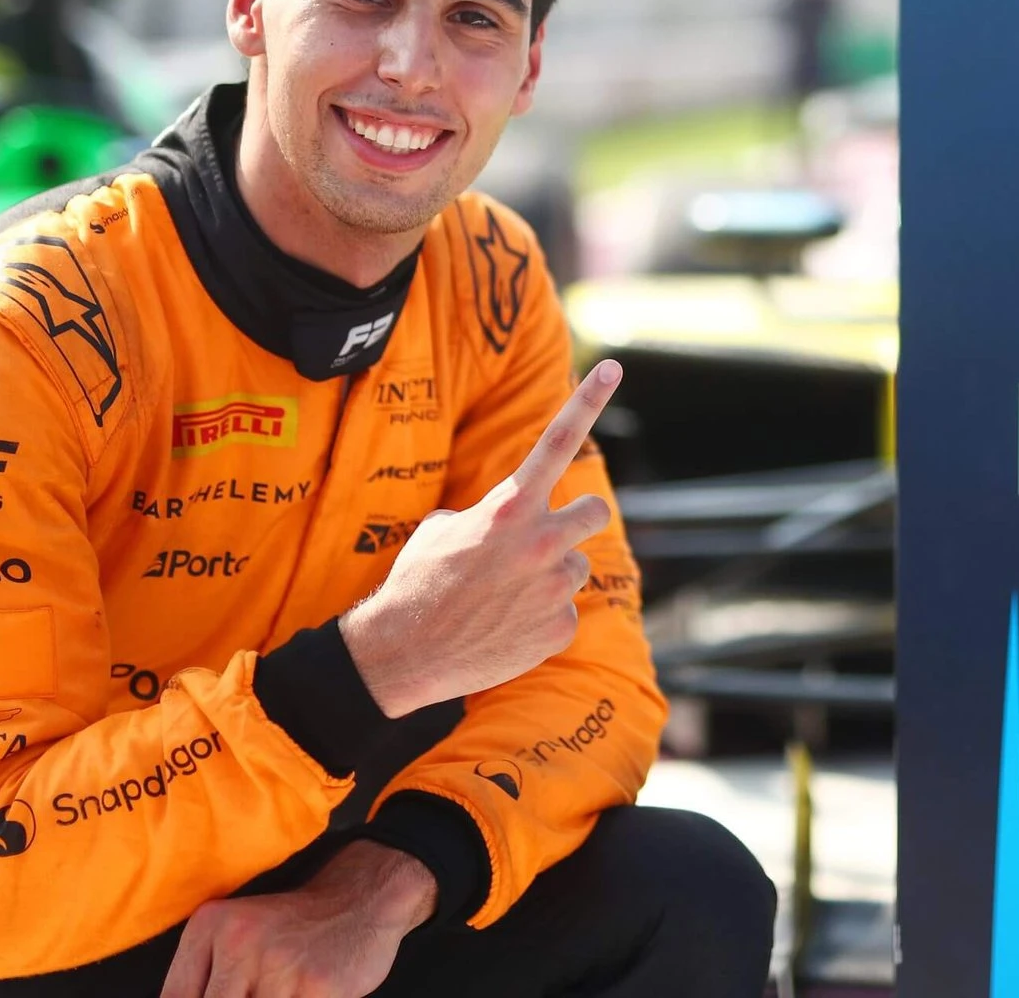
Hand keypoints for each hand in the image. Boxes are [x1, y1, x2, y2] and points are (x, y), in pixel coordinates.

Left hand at [159, 840, 435, 997]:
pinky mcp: (314, 987)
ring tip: (280, 991)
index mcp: (209, 926)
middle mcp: (237, 941)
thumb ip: (204, 977)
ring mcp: (277, 965)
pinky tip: (301, 994)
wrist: (361, 897)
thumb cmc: (292, 927)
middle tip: (258, 995)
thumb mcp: (236, 934)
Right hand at [341, 359, 621, 717]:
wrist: (404, 653)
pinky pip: (562, 613)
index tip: (614, 366)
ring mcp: (555, 586)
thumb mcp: (442, 529)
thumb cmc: (418, 581)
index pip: (557, 441)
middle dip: (579, 519)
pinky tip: (505, 628)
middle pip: (595, 512)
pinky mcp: (561, 628)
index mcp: (510, 506)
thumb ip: (488, 514)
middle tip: (551, 535)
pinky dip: (539, 619)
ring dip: (550, 575)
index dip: (588, 400)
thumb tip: (506, 522)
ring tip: (506, 595)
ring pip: (574, 567)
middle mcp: (541, 540)